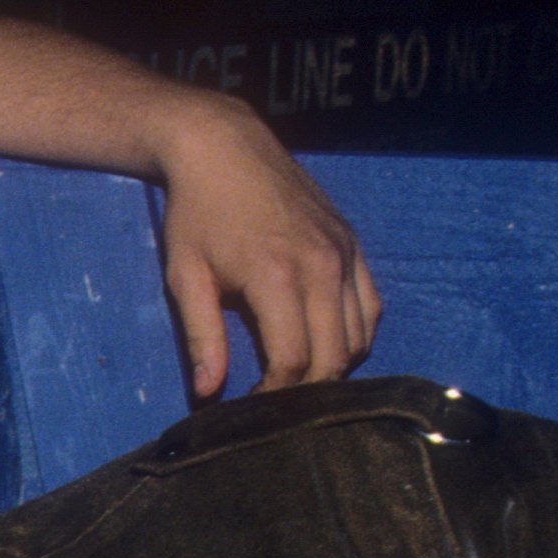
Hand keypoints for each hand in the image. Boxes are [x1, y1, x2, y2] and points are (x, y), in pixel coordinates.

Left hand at [156, 103, 378, 396]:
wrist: (227, 147)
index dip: (274, 397)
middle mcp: (323, 267)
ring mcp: (345, 254)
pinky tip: (327, 346)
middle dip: (308, 392)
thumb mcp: (186, 275)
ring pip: (361, 335)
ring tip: (299, 380)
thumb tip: (208, 392)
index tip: (250, 410)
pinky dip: (356, 334)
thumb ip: (203, 337)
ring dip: (335, 366)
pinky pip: (371, 304)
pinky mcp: (353, 245)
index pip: (294, 362)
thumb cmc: (197, 213)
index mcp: (278, 278)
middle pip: (335, 357)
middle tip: (276, 405)